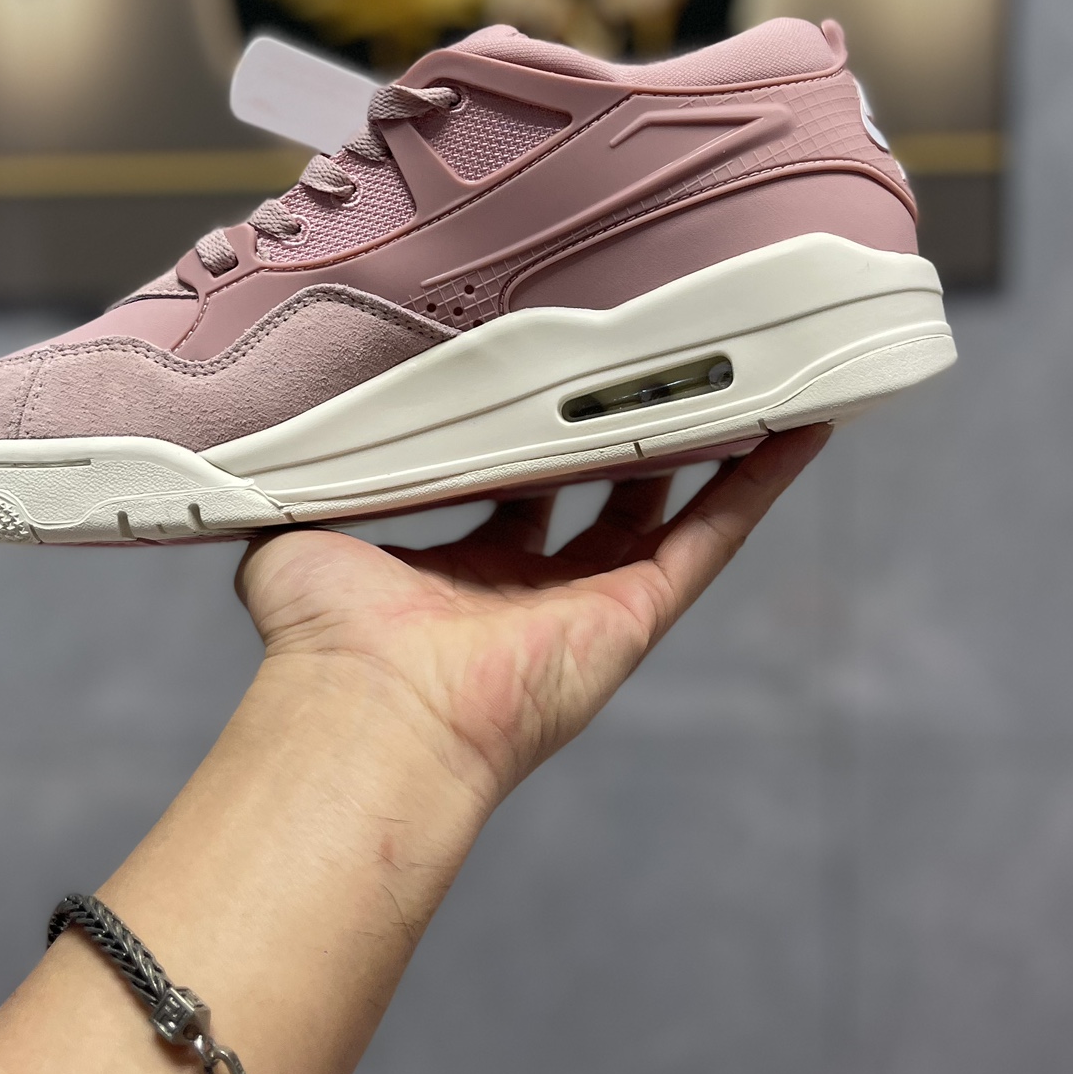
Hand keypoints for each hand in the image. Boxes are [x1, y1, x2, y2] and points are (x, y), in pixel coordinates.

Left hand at [236, 425, 829, 809]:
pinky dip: (761, 483)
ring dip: (711, 449)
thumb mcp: (301, 535)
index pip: (517, 490)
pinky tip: (798, 430)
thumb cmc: (323, 642)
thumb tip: (275, 445)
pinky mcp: (637, 613)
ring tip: (748, 382)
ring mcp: (594, 604)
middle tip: (657, 364)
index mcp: (464, 571)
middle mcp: (535, 590)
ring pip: (674, 511)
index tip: (557, 378)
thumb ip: (306, 486)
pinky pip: (715, 536)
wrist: (370, 709)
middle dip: (630, 434)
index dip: (538, 435)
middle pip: (605, 496)